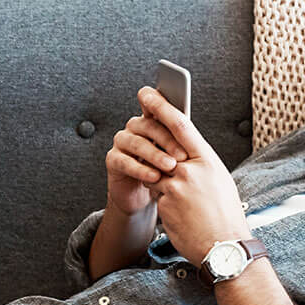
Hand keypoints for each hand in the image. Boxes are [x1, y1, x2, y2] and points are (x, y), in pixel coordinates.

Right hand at [105, 89, 190, 216]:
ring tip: (170, 167)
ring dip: (155, 155)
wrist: (143, 200)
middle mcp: (134, 128)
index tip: (168, 104)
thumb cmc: (163, 175)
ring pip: (136, 143)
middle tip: (183, 156)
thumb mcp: (176, 156)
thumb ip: (180, 138)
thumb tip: (192, 127)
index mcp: (151, 121)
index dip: (159, 104)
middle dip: (167, 140)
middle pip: (148, 125)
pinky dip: (141, 169)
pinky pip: (125, 161)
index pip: (154, 107)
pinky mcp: (112, 159)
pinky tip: (154, 177)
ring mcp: (122, 142)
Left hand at [133, 85, 248, 264]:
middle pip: (161, 145)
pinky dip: (162, 200)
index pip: (180, 125)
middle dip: (149, 136)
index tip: (148, 94)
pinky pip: (155, 194)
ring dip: (158, 179)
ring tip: (180, 195)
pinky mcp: (165, 203)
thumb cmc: (224, 213)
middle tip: (138, 119)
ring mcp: (175, 185)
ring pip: (154, 171)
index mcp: (207, 159)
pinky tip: (178, 213)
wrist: (224, 246)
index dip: (161, 106)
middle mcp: (190, 168)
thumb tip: (182, 151)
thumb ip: (199, 163)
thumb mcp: (219, 179)